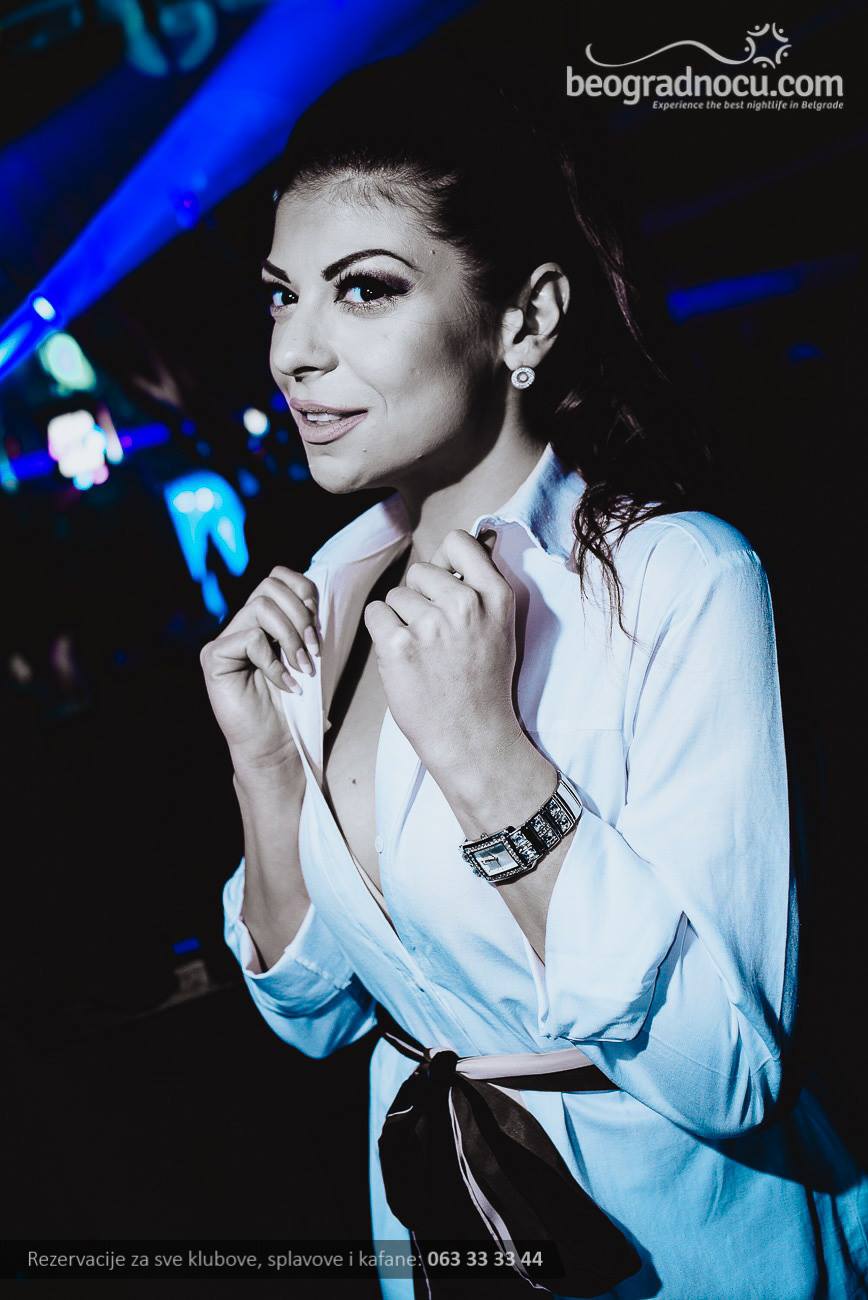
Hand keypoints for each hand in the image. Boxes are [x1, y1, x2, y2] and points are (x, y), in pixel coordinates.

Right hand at [200, 565, 319, 772]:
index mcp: (263, 620)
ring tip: (303, 668)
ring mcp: (224, 640)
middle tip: (313, 653)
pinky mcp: (213, 658)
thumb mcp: (308, 656)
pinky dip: (274, 662)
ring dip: (290, 638)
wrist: (277, 745)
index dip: (303, 592)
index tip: (317, 629)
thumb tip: (314, 595)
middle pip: (269, 586)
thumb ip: (305, 624)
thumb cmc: (295, 705)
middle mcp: (241, 625)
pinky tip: (286, 684)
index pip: (278, 577)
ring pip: (260, 607)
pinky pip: (250, 639)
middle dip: (300, 616)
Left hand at [363, 529, 523, 783]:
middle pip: (420, 570)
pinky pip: (376, 612)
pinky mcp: (399, 645)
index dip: (444, 562)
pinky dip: (382, 631)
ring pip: (396, 594)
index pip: (458, 542)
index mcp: (496, 596)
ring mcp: (431, 625)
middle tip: (434, 635)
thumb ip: (482, 586)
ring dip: (400, 618)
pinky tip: (402, 656)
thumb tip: (467, 542)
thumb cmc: (483, 683)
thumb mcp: (501, 627)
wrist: (472, 737)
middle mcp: (465, 604)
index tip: (443, 586)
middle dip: (419, 596)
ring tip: (422, 652)